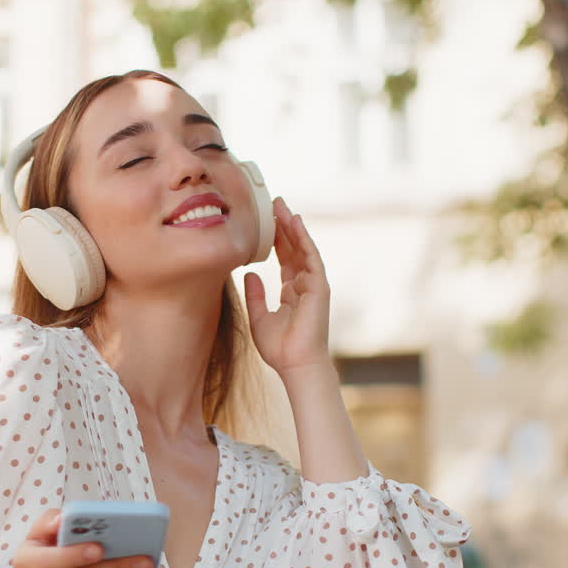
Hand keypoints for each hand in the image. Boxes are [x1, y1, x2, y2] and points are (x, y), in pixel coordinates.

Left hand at [243, 197, 331, 375]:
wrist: (296, 364)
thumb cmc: (279, 348)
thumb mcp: (259, 316)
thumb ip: (255, 294)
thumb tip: (248, 273)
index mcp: (292, 291)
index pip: (284, 258)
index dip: (275, 239)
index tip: (265, 221)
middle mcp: (304, 284)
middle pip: (294, 248)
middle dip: (284, 226)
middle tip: (274, 203)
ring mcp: (313, 284)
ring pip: (303, 248)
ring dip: (293, 227)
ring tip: (282, 206)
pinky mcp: (319, 287)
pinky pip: (311, 257)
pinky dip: (304, 239)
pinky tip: (295, 223)